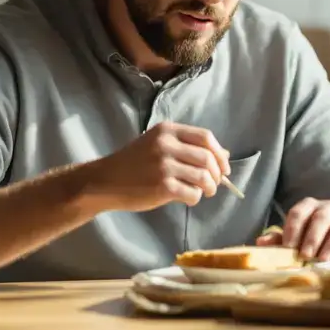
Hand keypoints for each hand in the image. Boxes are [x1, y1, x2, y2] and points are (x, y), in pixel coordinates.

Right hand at [89, 121, 230, 212]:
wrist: (105, 181)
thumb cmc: (133, 163)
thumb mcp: (157, 145)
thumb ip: (186, 147)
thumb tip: (224, 155)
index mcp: (167, 131)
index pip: (206, 137)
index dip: (219, 153)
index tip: (224, 167)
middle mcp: (166, 145)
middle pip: (208, 157)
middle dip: (218, 174)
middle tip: (215, 184)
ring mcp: (164, 166)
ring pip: (203, 177)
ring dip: (210, 187)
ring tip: (204, 192)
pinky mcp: (162, 187)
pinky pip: (192, 193)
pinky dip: (196, 198)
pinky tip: (188, 199)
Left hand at [256, 198, 329, 261]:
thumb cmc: (315, 232)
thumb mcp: (297, 234)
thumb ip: (280, 238)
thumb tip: (260, 243)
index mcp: (309, 206)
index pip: (298, 212)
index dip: (292, 229)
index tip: (288, 246)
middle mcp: (328, 207)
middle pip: (320, 218)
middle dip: (311, 238)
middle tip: (305, 255)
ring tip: (321, 260)